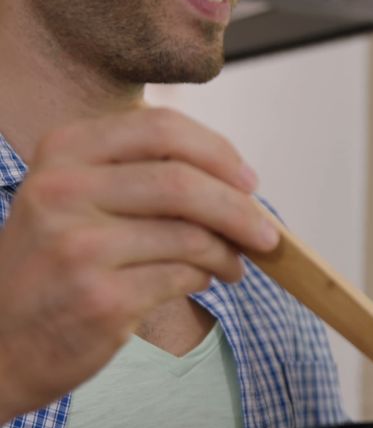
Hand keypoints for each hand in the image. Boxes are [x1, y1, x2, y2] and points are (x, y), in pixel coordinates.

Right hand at [0, 108, 279, 420]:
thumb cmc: (51, 268)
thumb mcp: (71, 200)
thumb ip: (138, 175)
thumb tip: (234, 178)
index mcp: (62, 154)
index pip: (160, 129)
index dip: (218, 153)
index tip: (249, 181)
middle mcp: (63, 192)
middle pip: (184, 183)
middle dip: (241, 209)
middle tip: (267, 233)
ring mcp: (79, 247)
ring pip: (191, 235)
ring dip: (230, 252)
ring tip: (234, 264)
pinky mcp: (101, 298)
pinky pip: (183, 277)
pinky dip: (207, 278)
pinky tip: (205, 281)